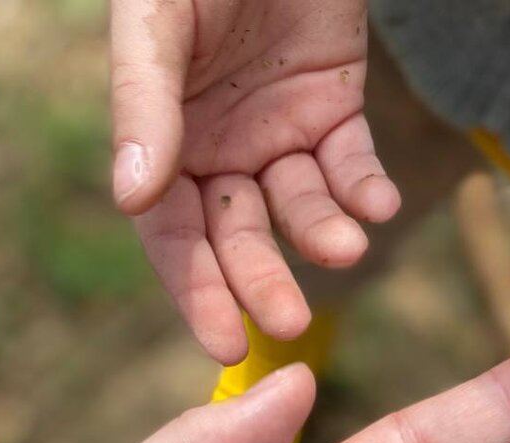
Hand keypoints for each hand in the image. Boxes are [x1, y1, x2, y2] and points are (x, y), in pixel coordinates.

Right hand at [109, 0, 399, 362]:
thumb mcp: (158, 22)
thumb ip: (144, 105)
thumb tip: (131, 198)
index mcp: (161, 143)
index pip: (173, 236)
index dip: (196, 291)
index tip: (224, 343)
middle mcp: (217, 151)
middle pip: (238, 237)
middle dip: (262, 280)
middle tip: (291, 321)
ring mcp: (276, 133)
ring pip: (299, 207)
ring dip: (323, 234)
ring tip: (348, 247)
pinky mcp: (333, 108)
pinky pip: (350, 164)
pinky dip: (365, 188)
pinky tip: (378, 205)